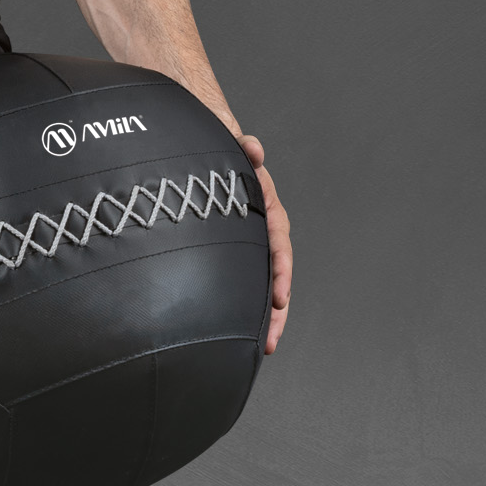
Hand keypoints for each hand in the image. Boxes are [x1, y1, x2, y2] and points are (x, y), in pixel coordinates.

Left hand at [238, 134, 291, 353]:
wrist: (205, 140)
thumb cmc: (220, 144)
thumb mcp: (231, 144)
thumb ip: (243, 147)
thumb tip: (253, 148)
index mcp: (266, 206)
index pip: (279, 243)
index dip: (281, 272)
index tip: (281, 297)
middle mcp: (261, 227)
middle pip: (275, 274)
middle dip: (277, 310)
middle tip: (271, 341)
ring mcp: (246, 240)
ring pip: (261, 282)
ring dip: (266, 315)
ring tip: (265, 346)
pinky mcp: (230, 247)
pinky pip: (242, 278)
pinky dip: (245, 303)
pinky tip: (239, 328)